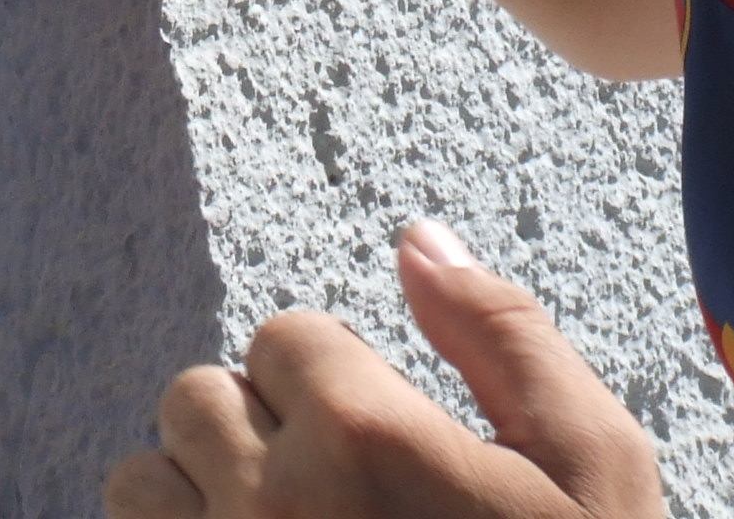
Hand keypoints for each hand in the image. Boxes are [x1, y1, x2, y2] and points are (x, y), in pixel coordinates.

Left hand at [107, 223, 666, 518]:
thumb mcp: (594, 470)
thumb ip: (505, 336)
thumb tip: (416, 240)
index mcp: (364, 434)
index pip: (282, 338)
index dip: (339, 387)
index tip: (386, 451)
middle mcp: (271, 502)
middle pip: (193, 399)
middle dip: (257, 434)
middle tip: (335, 505)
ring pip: (139, 488)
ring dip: (198, 505)